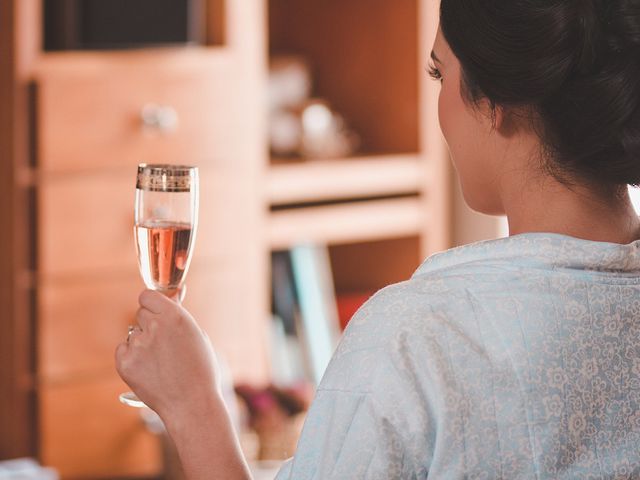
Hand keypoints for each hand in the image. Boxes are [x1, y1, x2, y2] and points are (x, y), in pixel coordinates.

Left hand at [115, 290, 220, 418]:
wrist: (192, 404)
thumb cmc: (200, 369)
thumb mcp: (197, 335)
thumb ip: (179, 314)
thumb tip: (175, 291)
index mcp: (174, 316)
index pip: (147, 295)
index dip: (152, 305)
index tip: (157, 313)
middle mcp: (154, 326)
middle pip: (140, 314)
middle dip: (149, 324)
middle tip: (164, 343)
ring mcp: (138, 345)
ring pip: (133, 334)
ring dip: (142, 343)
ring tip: (160, 363)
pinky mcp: (124, 363)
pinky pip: (123, 350)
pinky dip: (131, 358)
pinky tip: (149, 370)